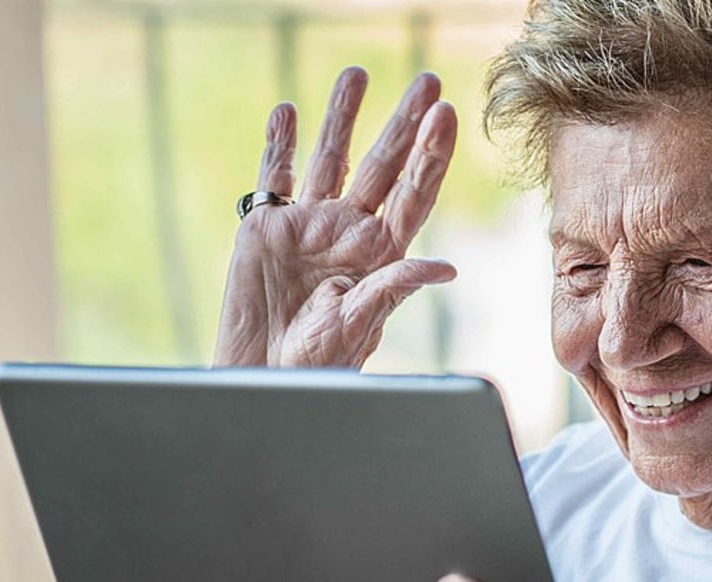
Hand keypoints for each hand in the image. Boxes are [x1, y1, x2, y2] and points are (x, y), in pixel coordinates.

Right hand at [215, 67, 457, 367]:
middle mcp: (351, 230)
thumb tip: (444, 269)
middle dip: (403, 122)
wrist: (263, 375)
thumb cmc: (319, 362)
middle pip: (382, 165)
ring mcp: (310, 225)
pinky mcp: (268, 228)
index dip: (431, 154)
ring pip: (330, 158)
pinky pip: (274, 177)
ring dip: (342, 117)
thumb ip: (394, 287)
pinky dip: (279, 145)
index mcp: (381, 252)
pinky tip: (288, 112)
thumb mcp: (359, 324)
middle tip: (426, 82)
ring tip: (357, 75)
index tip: (447, 115)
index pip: (414, 193)